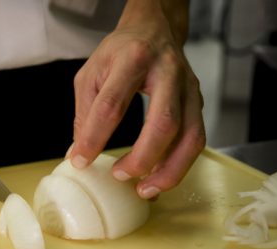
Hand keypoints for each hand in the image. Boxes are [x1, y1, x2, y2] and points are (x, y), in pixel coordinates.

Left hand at [67, 0, 204, 198]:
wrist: (155, 30)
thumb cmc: (120, 53)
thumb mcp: (91, 74)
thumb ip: (85, 113)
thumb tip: (79, 154)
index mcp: (132, 59)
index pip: (112, 103)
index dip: (95, 137)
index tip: (81, 161)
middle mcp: (167, 72)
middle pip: (164, 122)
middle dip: (143, 158)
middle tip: (120, 177)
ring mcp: (188, 88)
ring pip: (190, 136)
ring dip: (169, 170)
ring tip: (145, 190)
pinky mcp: (198, 103)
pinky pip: (195, 140)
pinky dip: (179, 164)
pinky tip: (159, 177)